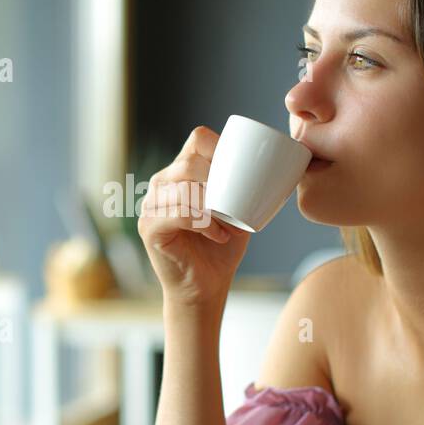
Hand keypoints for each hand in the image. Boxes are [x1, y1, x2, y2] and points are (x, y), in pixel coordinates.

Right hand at [137, 126, 250, 308]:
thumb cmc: (220, 247)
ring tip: (228, 224)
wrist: (204, 286)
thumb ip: (243, 186)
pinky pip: (179, 213)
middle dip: (219, 182)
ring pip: (184, 188)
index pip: (198, 139)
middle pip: (189, 162)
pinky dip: (204, 223)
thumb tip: (274, 168)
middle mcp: (162, 183)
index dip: (221, 148)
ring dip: (213, 206)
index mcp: (181, 171)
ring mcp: (151, 204)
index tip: (240, 171)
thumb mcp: (237, 210)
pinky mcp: (149, 227)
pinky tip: (218, 235)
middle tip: (235, 207)